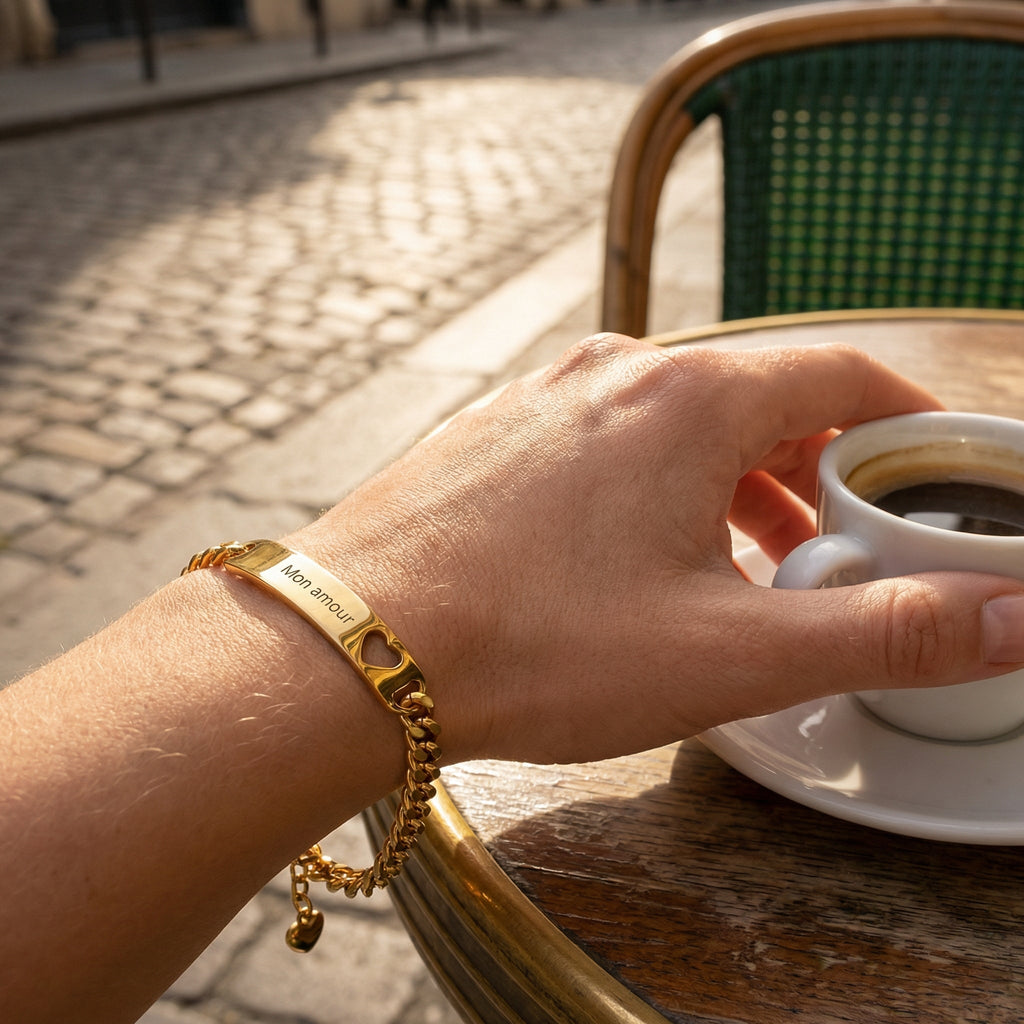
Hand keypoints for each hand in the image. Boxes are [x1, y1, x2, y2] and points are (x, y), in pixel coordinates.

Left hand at [291, 335, 1023, 764]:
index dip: (899, 416)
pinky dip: (648, 486)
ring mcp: (540, 397)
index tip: (923, 466)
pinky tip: (630, 559)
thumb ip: (882, 632)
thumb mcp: (730, 654)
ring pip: (672, 421)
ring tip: (741, 563)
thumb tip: (1011, 617)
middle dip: (811, 465)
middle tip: (831, 543)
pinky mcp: (489, 434)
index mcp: (688, 397)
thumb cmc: (532, 647)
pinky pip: (598, 440)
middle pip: (754, 394)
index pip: (837, 369)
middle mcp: (613, 373)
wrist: (348, 646)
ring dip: (728, 482)